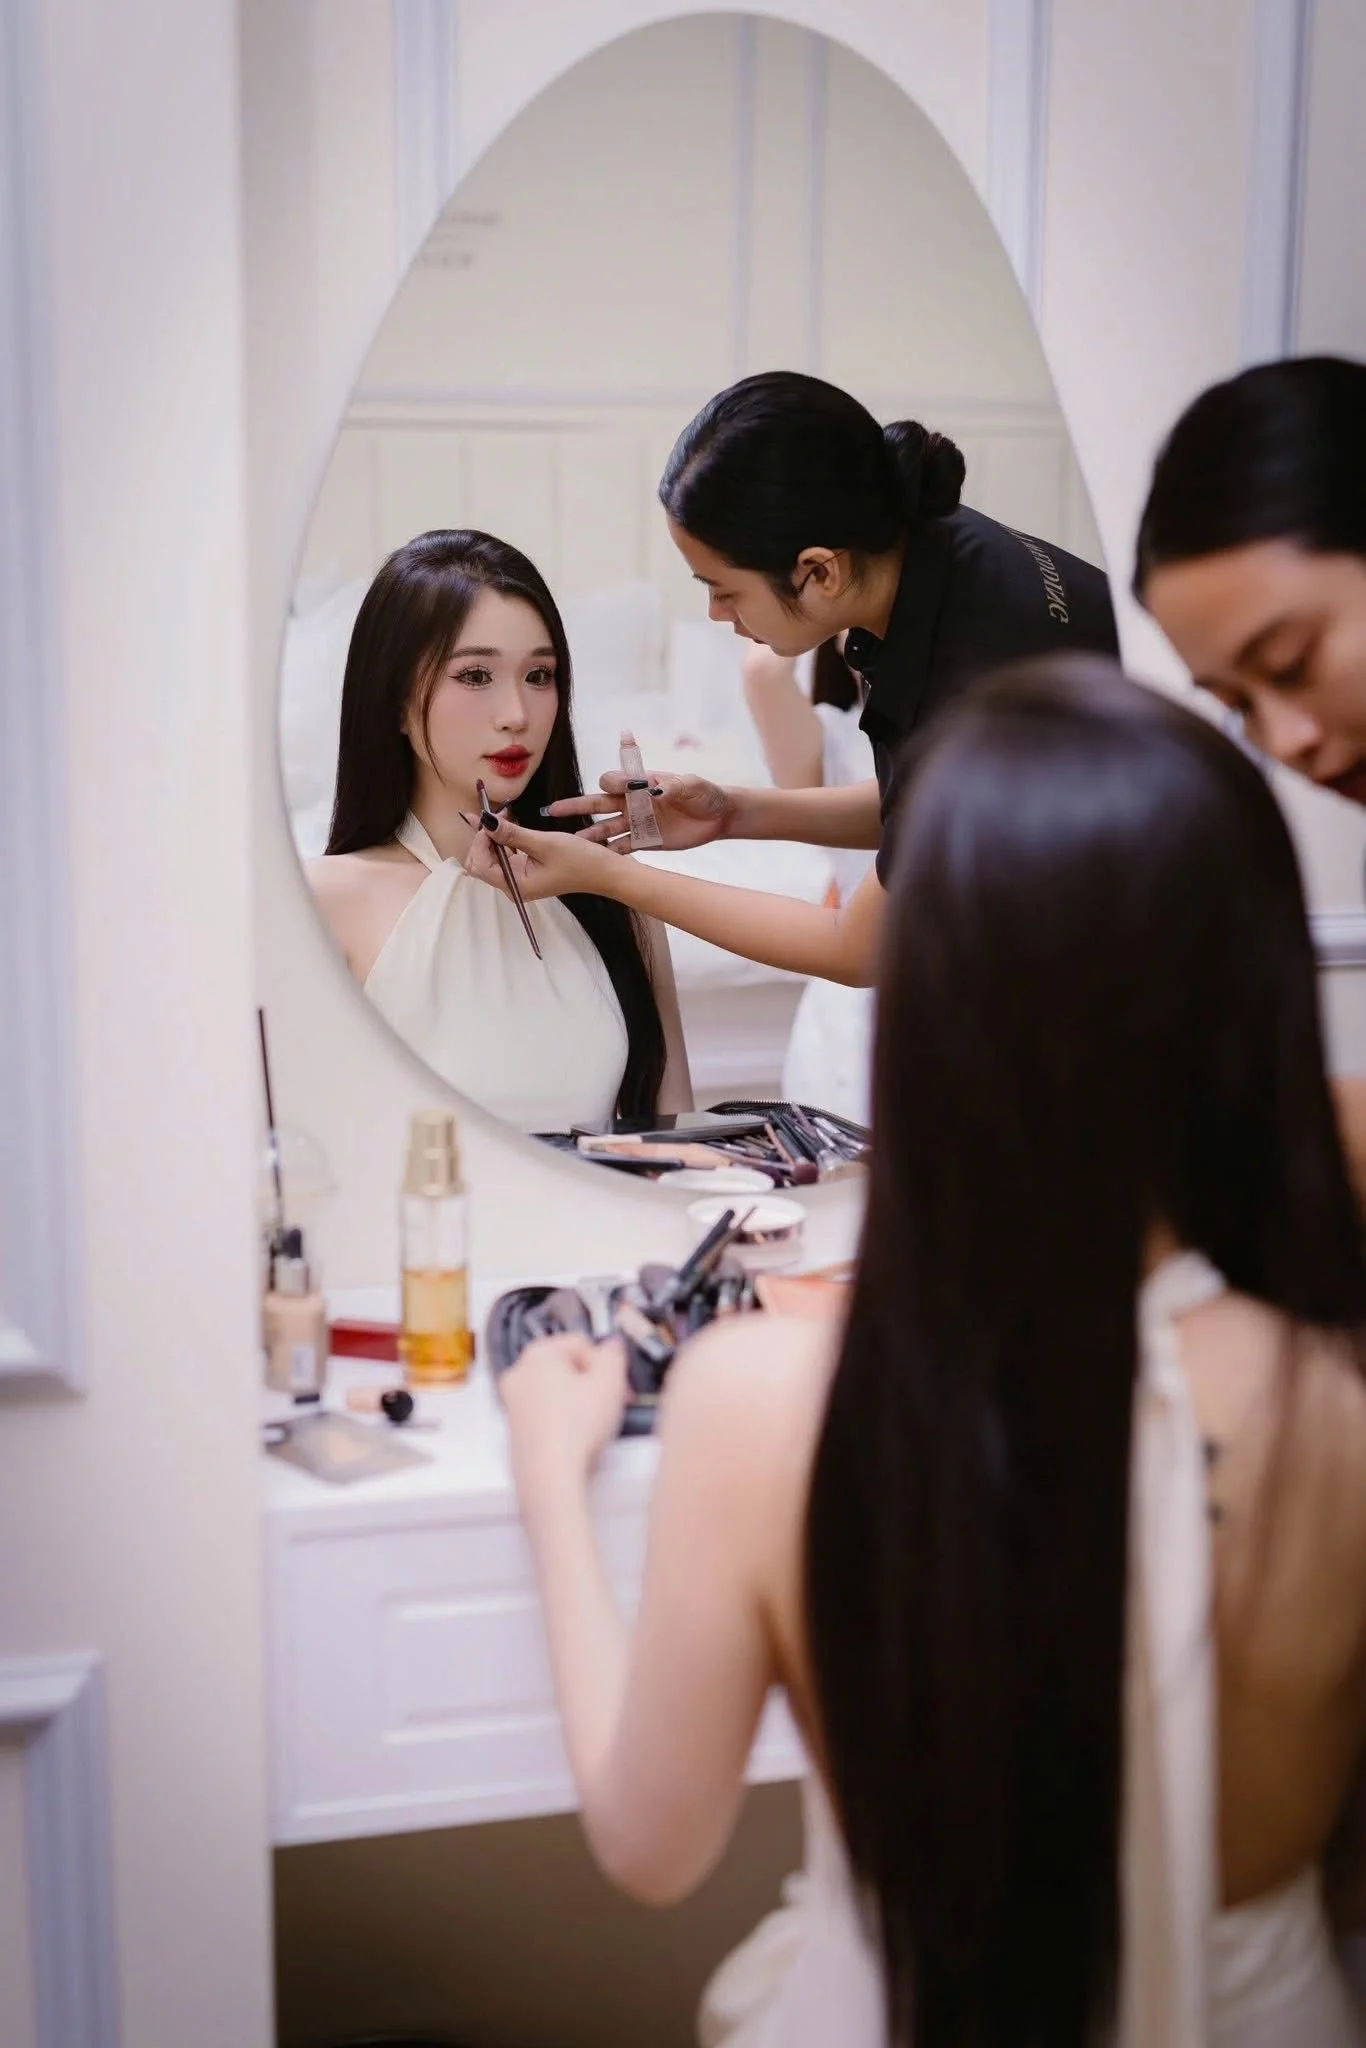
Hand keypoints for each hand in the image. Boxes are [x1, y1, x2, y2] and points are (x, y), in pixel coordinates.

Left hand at [463, 816, 624, 902]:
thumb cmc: (580, 861)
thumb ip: (513, 833)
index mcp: (515, 886)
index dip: (480, 841)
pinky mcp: (524, 871)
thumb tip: (486, 821)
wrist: (604, 872)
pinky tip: (506, 821)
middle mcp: (512, 886)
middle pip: (479, 862)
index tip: (491, 820)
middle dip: (482, 837)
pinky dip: (502, 838)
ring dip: (491, 835)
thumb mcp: (545, 843)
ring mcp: (518, 879)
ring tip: (502, 813)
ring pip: (490, 856)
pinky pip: (504, 854)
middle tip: (495, 814)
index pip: (479, 865)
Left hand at [502, 1333, 629, 1500]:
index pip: (581, 1343)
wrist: (550, 1477)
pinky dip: (565, 1419)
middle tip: (613, 1401)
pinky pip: (547, 1413)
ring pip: (557, 1390)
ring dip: (580, 1400)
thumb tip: (611, 1346)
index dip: (606, 1363)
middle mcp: (519, 1374)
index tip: (619, 1382)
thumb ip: (614, 1355)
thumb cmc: (575, 1430)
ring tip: (597, 1422)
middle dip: (593, 1381)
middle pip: (566, 1366)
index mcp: (538, 1354)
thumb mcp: (610, 1382)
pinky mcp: (516, 1429)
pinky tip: (580, 1436)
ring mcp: (514, 1403)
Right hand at [541, 769, 734, 853]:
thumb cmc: (706, 793)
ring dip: (589, 835)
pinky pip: (622, 848)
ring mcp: (637, 822)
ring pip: (606, 828)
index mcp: (642, 783)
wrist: (719, 816)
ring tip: (571, 842)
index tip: (613, 786)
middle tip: (553, 810)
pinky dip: (608, 854)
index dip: (613, 783)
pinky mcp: (644, 841)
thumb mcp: (693, 786)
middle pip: (599, 803)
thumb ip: (676, 786)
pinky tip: (594, 861)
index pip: (617, 780)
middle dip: (576, 806)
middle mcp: (633, 802)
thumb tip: (658, 790)